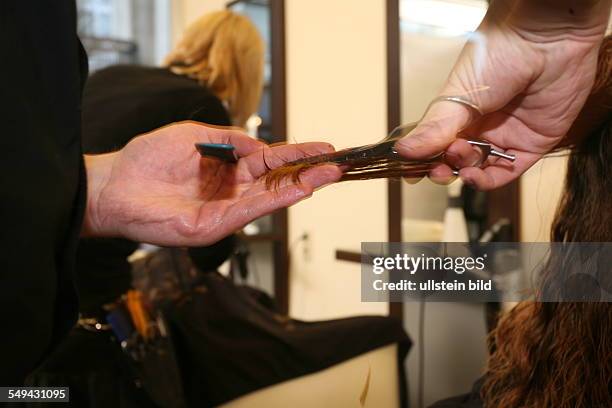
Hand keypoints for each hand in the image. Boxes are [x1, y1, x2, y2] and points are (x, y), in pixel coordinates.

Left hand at [83, 122, 340, 245]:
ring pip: (271, 198)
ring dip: (302, 187)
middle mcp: (232, 190)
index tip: (326, 149)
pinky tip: (299, 188)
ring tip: (328, 174)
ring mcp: (225, 210)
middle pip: (278, 182)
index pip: (272, 161)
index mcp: (229, 168)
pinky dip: (277, 201)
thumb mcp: (195, 136)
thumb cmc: (149, 159)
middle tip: (337, 165)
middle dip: (310, 173)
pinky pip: (250, 211)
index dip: (299, 154)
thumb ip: (230, 140)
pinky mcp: (214, 226)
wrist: (114, 185)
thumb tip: (260, 144)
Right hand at [395, 0, 609, 189]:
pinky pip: (507, 172)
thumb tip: (403, 151)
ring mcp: (505, 135)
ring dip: (464, 172)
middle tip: (439, 164)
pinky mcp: (531, 143)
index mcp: (458, 111)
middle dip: (443, 166)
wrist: (547, 39)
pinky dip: (488, 181)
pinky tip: (474, 176)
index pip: (436, 144)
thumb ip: (434, 129)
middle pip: (455, 160)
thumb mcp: (457, 94)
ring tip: (459, 160)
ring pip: (478, 168)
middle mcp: (480, 125)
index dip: (424, 160)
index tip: (411, 171)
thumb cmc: (499, 52)